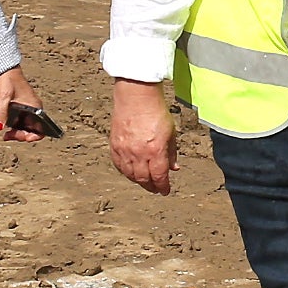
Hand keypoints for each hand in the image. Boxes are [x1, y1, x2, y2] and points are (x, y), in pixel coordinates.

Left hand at [0, 65, 47, 142]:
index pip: (42, 128)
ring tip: (5, 134)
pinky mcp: (21, 109)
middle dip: (21, 136)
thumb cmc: (8, 80)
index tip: (25, 138)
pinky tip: (5, 128)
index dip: (35, 136)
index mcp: (35, 107)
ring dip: (17, 133)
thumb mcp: (4, 97)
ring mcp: (28, 110)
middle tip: (8, 136)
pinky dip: (14, 128)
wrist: (5, 70)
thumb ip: (1, 112)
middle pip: (33, 130)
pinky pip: (21, 123)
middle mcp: (34, 110)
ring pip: (26, 127)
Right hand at [108, 76, 175, 194]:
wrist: (136, 96)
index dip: (163, 187)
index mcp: (156, 150)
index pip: (159, 177)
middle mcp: (139, 153)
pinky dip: (126, 172)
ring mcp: (125, 150)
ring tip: (144, 182)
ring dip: (138, 181)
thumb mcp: (171, 133)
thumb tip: (173, 168)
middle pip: (144, 179)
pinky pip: (119, 165)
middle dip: (151, 186)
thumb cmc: (155, 111)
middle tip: (155, 189)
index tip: (165, 191)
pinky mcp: (114, 145)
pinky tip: (130, 172)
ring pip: (130, 175)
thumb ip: (172, 153)